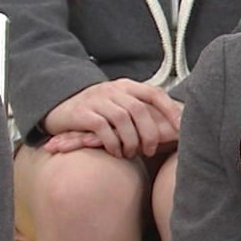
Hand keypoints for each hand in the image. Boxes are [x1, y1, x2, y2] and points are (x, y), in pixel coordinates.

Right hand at [42, 79, 182, 158]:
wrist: (59, 106)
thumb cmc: (98, 111)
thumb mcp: (121, 105)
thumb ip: (143, 112)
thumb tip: (176, 127)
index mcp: (127, 86)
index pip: (155, 93)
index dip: (170, 110)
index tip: (181, 128)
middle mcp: (113, 89)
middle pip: (139, 110)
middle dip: (149, 133)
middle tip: (151, 150)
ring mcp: (96, 100)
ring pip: (122, 119)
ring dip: (131, 140)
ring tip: (131, 154)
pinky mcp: (81, 113)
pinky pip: (102, 128)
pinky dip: (112, 142)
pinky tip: (115, 152)